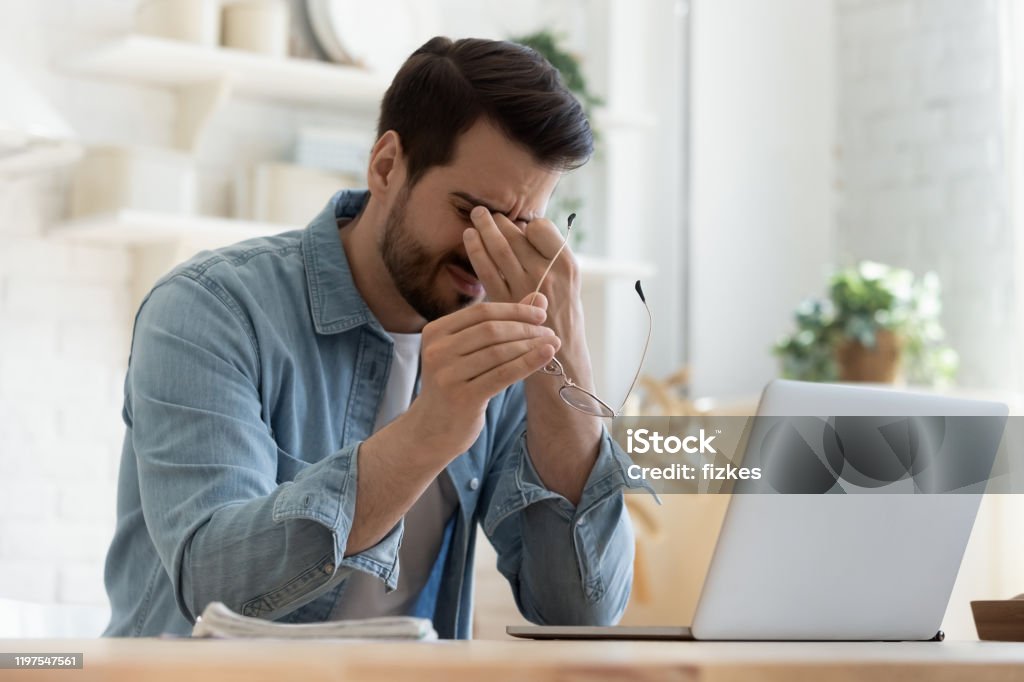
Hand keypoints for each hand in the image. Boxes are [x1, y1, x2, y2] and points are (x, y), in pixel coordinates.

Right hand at [403, 296, 560, 457]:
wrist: (433, 429)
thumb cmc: (457, 384)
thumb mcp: (470, 351)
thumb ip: (501, 323)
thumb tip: (539, 299)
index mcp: (435, 331)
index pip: (481, 312)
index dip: (514, 310)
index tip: (540, 314)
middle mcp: (437, 351)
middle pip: (491, 330)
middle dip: (525, 328)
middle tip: (549, 332)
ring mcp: (447, 375)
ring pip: (499, 352)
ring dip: (531, 345)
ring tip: (552, 344)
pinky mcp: (462, 397)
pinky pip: (503, 374)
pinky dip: (528, 362)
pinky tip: (547, 355)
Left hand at [463, 207, 579, 314]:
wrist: (562, 356)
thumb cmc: (564, 315)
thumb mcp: (570, 282)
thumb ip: (550, 256)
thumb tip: (523, 228)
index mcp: (567, 264)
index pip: (540, 228)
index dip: (527, 224)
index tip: (520, 226)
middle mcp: (547, 273)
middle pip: (517, 236)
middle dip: (498, 220)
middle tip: (484, 211)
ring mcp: (525, 288)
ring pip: (499, 248)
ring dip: (484, 228)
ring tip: (476, 215)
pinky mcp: (506, 302)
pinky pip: (487, 270)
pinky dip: (476, 250)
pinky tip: (469, 238)